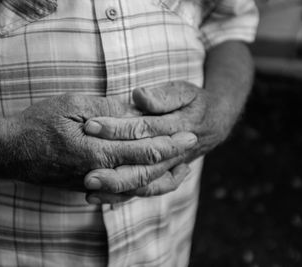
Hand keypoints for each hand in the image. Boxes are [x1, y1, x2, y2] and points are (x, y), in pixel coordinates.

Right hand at [8, 93, 196, 190]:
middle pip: (146, 170)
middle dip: (172, 159)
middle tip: (191, 150)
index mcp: (99, 151)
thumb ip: (107, 110)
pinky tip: (149, 185)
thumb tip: (135, 111)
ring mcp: (93, 184)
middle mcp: (100, 173)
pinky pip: (119, 194)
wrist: (10, 151)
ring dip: (161, 179)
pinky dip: (139, 189)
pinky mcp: (86, 188)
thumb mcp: (72, 105)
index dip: (170, 143)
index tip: (189, 135)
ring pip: (136, 187)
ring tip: (180, 171)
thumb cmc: (38, 123)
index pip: (144, 149)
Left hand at [83, 81, 235, 201]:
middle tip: (87, 176)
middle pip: (144, 166)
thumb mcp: (183, 91)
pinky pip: (146, 190)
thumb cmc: (193, 102)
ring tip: (90, 192)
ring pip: (144, 183)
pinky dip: (125, 196)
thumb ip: (163, 96)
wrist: (214, 124)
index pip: (144, 128)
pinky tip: (102, 199)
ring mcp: (170, 168)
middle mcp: (174, 153)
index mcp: (178, 127)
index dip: (117, 128)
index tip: (91, 126)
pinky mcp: (164, 176)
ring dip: (117, 189)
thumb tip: (139, 96)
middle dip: (114, 173)